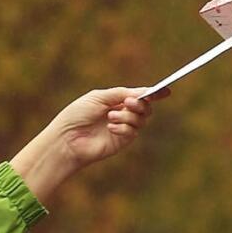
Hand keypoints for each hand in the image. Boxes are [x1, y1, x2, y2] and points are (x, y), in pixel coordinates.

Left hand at [10, 87, 169, 202]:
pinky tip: (110, 128)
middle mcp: (122, 114)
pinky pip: (133, 131)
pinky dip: (124, 128)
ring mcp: (123, 128)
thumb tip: (143, 91)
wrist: (66, 138)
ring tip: (110, 117)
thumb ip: (121, 93)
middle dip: (140, 103)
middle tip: (127, 103)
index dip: (154, 93)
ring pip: (141, 119)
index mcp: (116, 101)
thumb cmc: (77, 115)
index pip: (139, 96)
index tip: (165, 91)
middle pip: (145, 107)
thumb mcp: (99, 97)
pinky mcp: (122, 141)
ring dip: (128, 116)